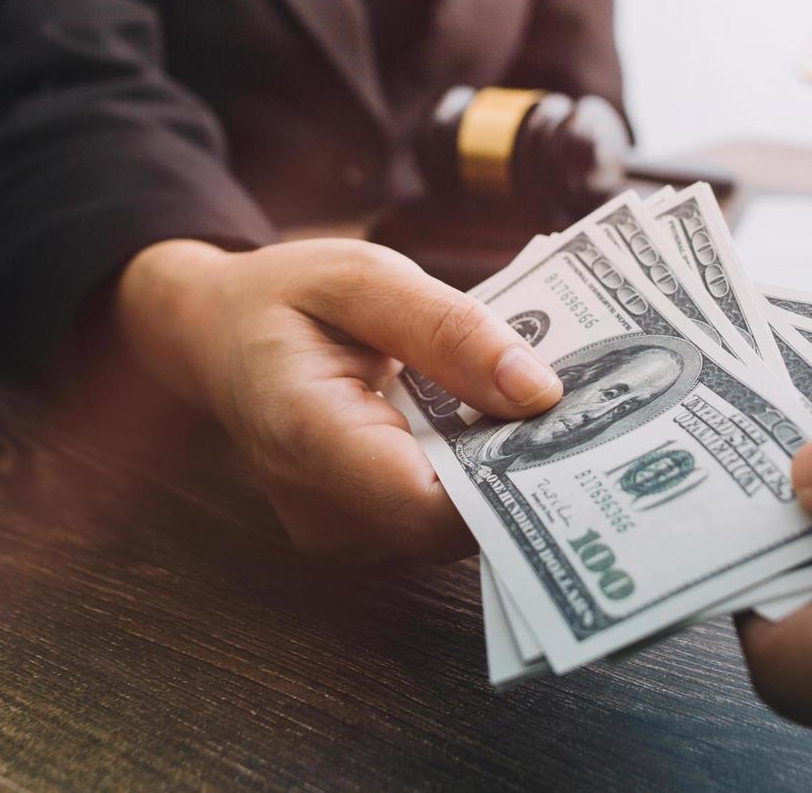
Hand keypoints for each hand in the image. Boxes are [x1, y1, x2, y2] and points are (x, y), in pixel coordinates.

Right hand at [112, 238, 560, 562]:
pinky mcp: (361, 533)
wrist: (216, 336)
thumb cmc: (286, 298)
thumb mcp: (364, 278)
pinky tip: (502, 427)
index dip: (511, 482)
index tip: (582, 434)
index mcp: (307, 436)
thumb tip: (539, 393)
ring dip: (504, 475)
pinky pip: (438, 519)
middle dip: (523, 473)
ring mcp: (339, 531)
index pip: (427, 505)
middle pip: (452, 525)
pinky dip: (477, 477)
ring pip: (453, 528)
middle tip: (596, 415)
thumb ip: (449, 329)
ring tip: (548, 410)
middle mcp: (320, 507)